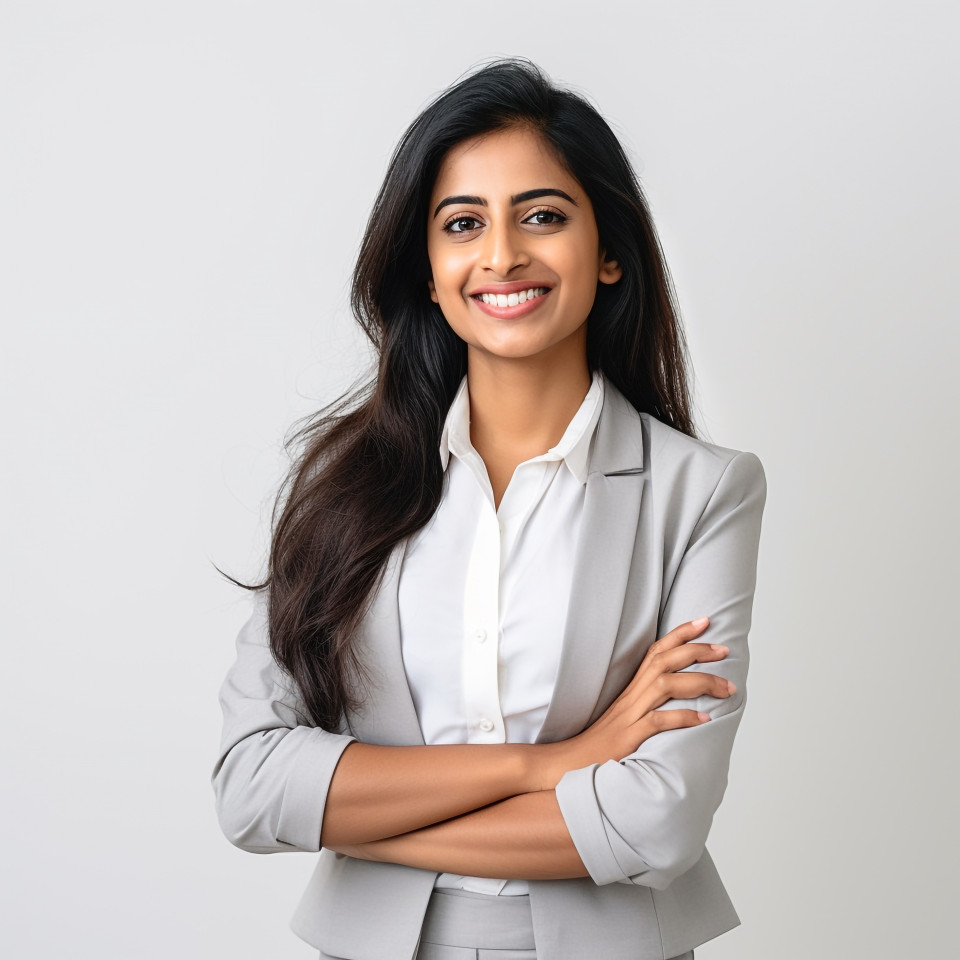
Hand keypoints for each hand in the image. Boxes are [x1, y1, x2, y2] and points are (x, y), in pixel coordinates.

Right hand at [535, 617, 733, 788]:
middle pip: (664, 661)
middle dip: (697, 650)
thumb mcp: (627, 715)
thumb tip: (678, 693)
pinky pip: (658, 721)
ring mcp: (630, 715)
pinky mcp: (629, 736)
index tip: (704, 621)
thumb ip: (648, 701)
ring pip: (666, 685)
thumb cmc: (603, 743)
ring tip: (727, 688)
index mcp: (631, 688)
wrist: (572, 763)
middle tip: (724, 649)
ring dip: (700, 682)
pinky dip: (683, 718)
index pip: (656, 651)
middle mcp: (632, 695)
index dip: (680, 633)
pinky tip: (704, 719)